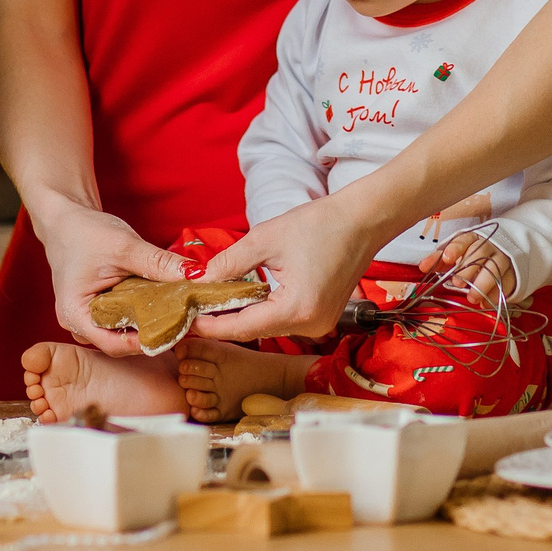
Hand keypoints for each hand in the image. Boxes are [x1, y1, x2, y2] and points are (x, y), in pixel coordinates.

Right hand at [34, 198, 194, 356]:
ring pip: (121, 333)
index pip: (114, 345)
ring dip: (147, 325)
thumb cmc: (85, 232)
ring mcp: (86, 319)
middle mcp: (77, 324)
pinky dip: (140, 315)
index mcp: (75, 314)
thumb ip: (159, 263)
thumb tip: (196, 276)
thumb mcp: (125, 246)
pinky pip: (120, 321)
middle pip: (120, 343)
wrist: (67, 220)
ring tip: (176, 313)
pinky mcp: (96, 310)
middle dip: (151, 333)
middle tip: (184, 322)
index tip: (177, 330)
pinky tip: (161, 305)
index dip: (147, 342)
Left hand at [190, 197, 379, 344]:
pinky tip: (245, 297)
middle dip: (225, 320)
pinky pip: (284, 319)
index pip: (244, 327)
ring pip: (269, 326)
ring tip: (214, 302)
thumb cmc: (320, 224)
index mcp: (297, 309)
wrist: (362, 220)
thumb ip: (229, 263)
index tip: (189, 322)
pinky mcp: (322, 317)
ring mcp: (320, 325)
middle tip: (195, 309)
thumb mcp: (265, 238)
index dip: (213, 326)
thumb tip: (200, 279)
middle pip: (255, 330)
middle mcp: (311, 325)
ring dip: (243, 315)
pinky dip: (263, 310)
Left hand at [419, 232, 516, 304]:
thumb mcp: (458, 252)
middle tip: (457, 284)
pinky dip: (497, 293)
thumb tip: (423, 267)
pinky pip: (507, 281)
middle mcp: (489, 245)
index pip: (464, 240)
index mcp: (473, 238)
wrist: (507, 249)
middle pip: (479, 254)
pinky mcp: (514, 271)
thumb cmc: (474, 253)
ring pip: (495, 268)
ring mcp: (503, 257)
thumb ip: (440, 259)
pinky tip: (488, 302)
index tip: (447, 259)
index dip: (455, 248)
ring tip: (473, 298)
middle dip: (467, 269)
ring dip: (483, 284)